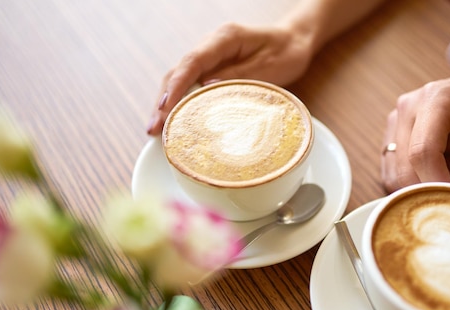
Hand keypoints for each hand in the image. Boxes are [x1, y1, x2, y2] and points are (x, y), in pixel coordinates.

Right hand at [147, 22, 313, 135]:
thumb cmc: (287, 52)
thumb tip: (206, 88)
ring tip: (156, 131)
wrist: (295, 42)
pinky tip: (173, 124)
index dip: (176, 86)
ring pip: (180, 81)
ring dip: (167, 106)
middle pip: (178, 72)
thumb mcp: (269, 66)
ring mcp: (209, 58)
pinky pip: (191, 87)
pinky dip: (180, 105)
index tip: (165, 107)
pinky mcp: (212, 71)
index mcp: (225, 38)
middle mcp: (211, 46)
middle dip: (163, 101)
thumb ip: (240, 75)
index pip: (193, 62)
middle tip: (154, 129)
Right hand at [381, 48, 449, 199]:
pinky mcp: (390, 138)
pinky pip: (393, 175)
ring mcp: (394, 123)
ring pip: (395, 176)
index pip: (423, 151)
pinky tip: (440, 168)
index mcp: (436, 99)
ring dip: (424, 186)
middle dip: (432, 189)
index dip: (436, 183)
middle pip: (405, 168)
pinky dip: (417, 182)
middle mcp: (407, 109)